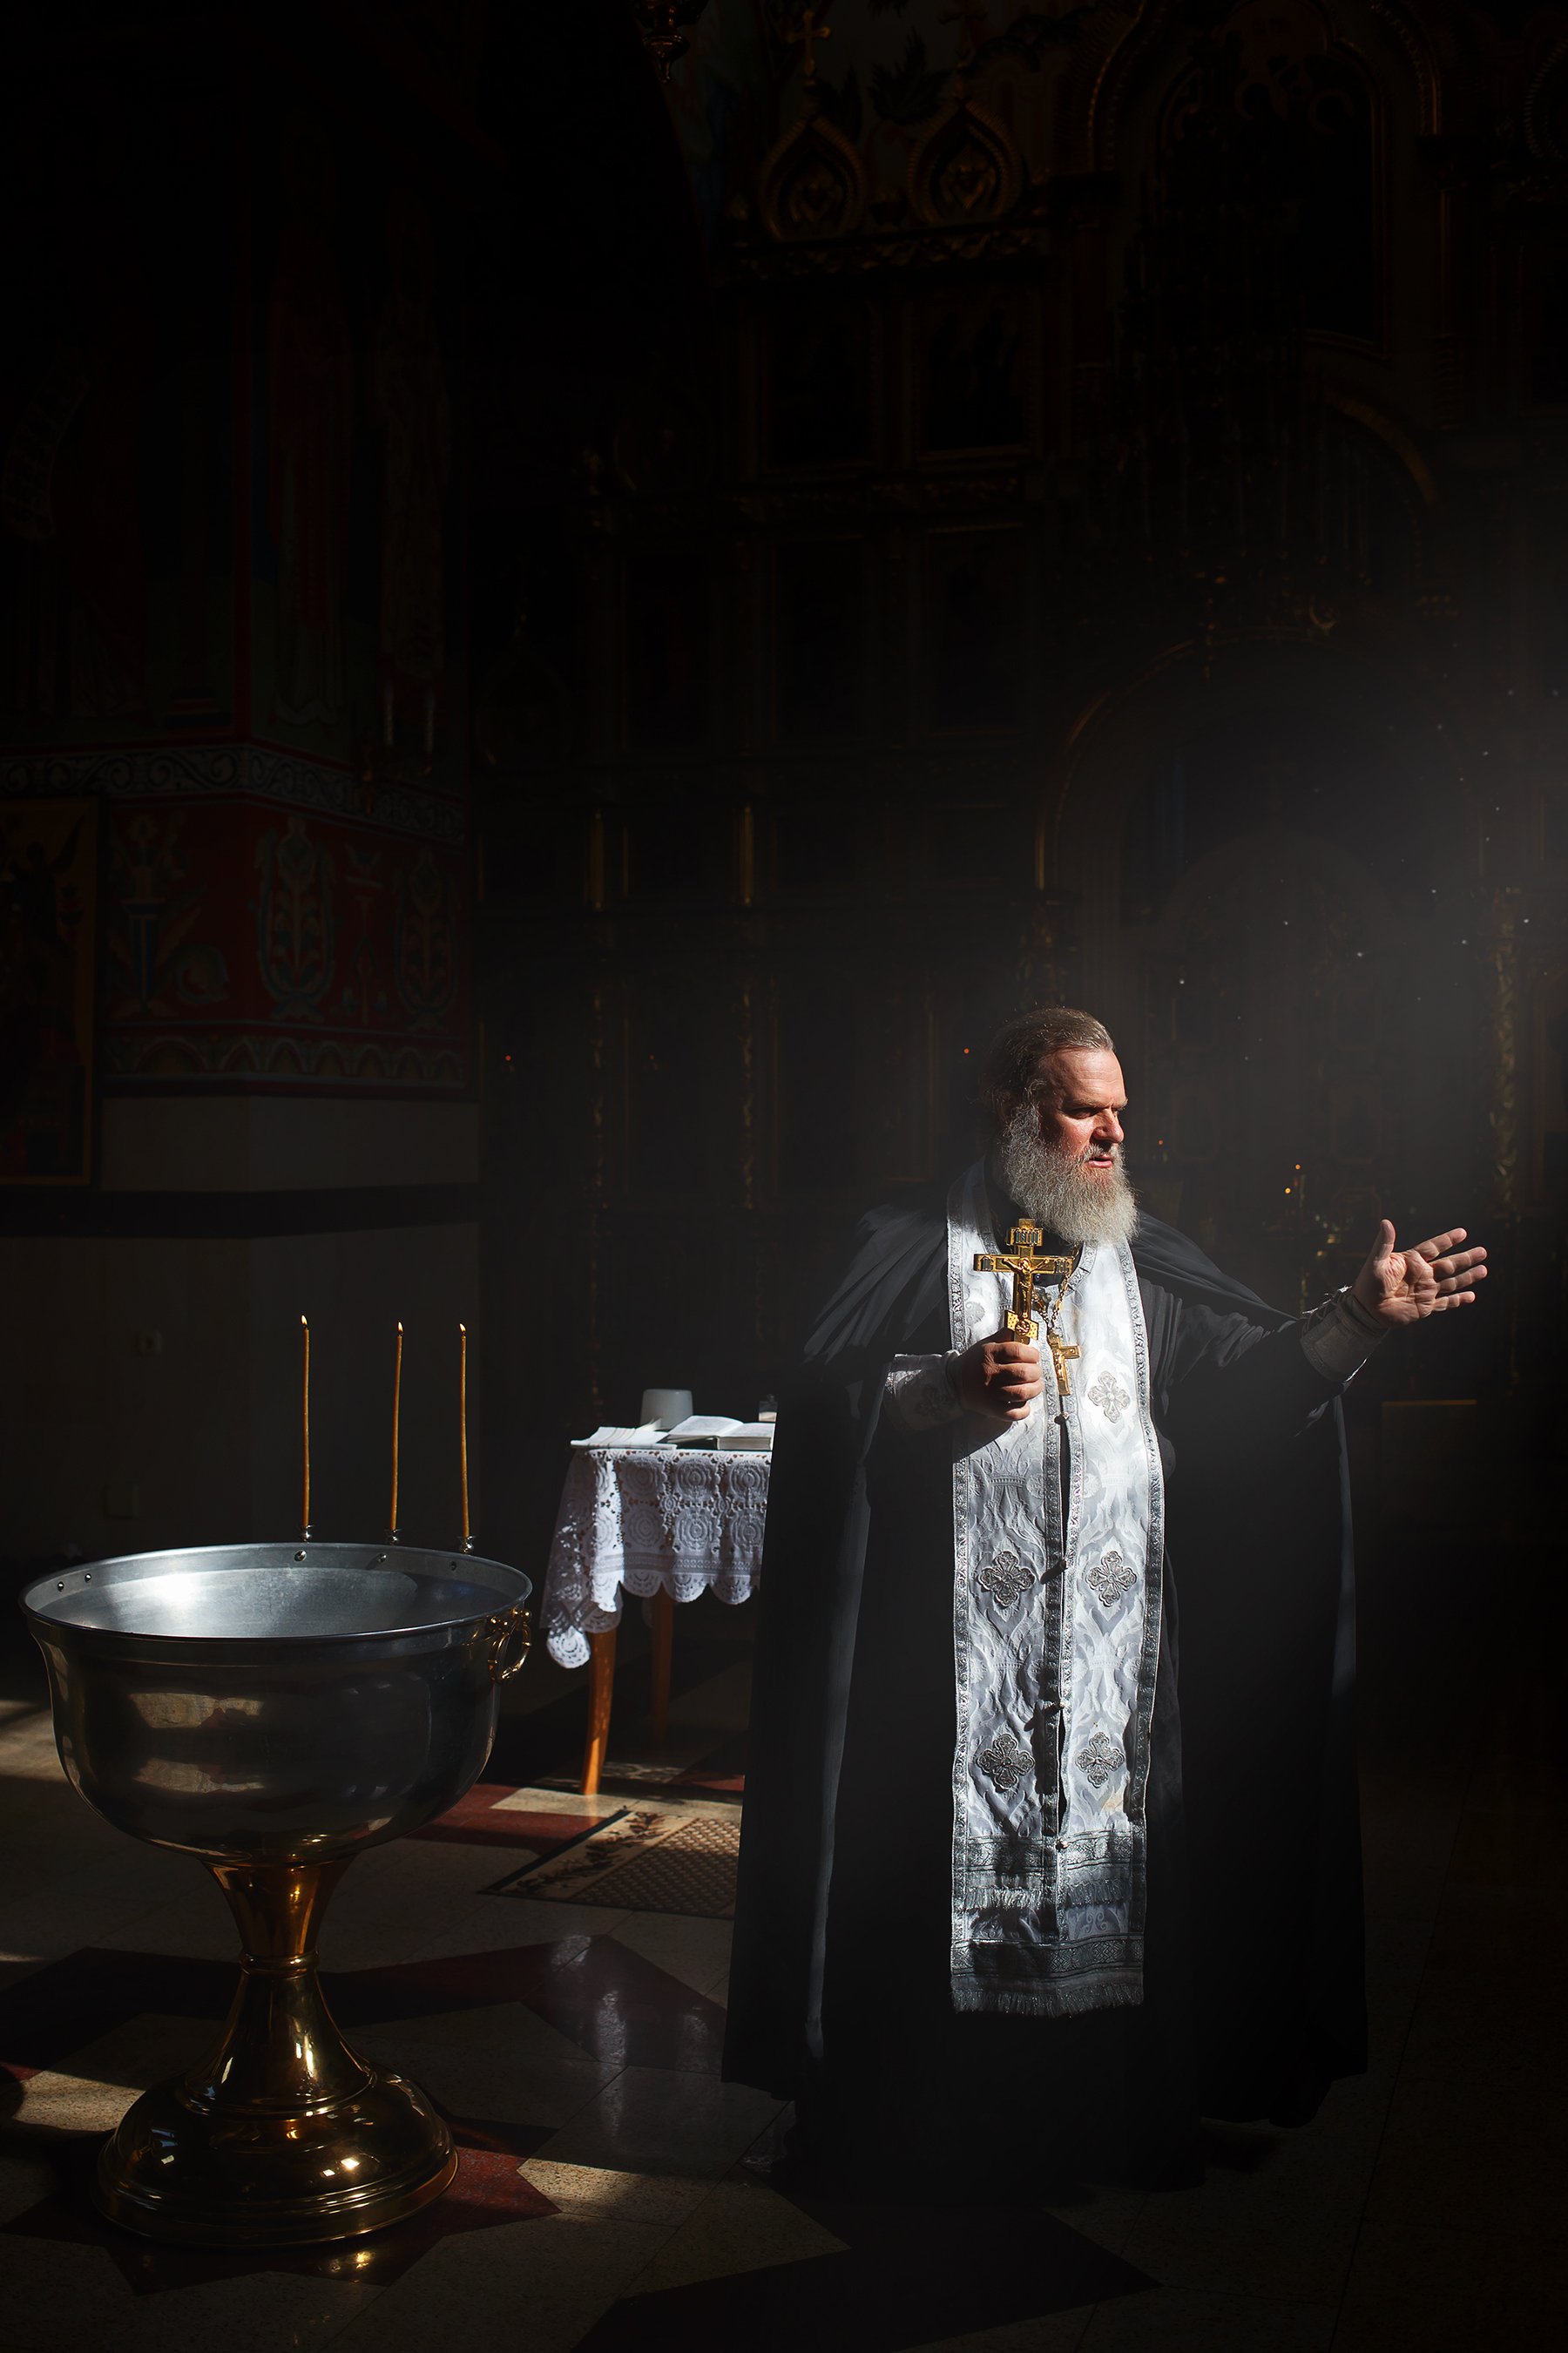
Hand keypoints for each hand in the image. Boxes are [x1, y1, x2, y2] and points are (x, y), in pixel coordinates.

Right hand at [957, 1332, 1044, 1421]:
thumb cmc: (976, 1362)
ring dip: (1034, 1389)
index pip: (1018, 1351)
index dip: (1032, 1354)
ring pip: (1021, 1393)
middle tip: (1036, 1372)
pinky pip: (1013, 1412)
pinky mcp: (991, 1408)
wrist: (955, 1382)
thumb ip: (1005, 1336)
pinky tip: (1024, 1403)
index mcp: (990, 1353)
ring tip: (1035, 1386)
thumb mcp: (987, 1344)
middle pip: (1023, 1373)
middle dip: (1036, 1372)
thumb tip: (1024, 1329)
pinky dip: (1024, 1409)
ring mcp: (990, 1392)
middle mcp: (990, 1372)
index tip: (1034, 1356)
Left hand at [1351, 1221, 1487, 1327]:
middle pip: (1449, 1264)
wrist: (1366, 1310)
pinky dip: (1458, 1300)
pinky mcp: (1426, 1307)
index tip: (1463, 1232)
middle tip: (1483, 1251)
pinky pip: (1446, 1303)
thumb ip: (1384, 1243)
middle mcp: (1423, 1274)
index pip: (1434, 1247)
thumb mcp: (1376, 1261)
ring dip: (1468, 1277)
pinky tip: (1472, 1296)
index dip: (1448, 1240)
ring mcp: (1426, 1290)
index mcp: (1412, 1261)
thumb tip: (1385, 1221)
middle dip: (1466, 1258)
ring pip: (1452, 1282)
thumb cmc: (1368, 1283)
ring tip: (1484, 1270)